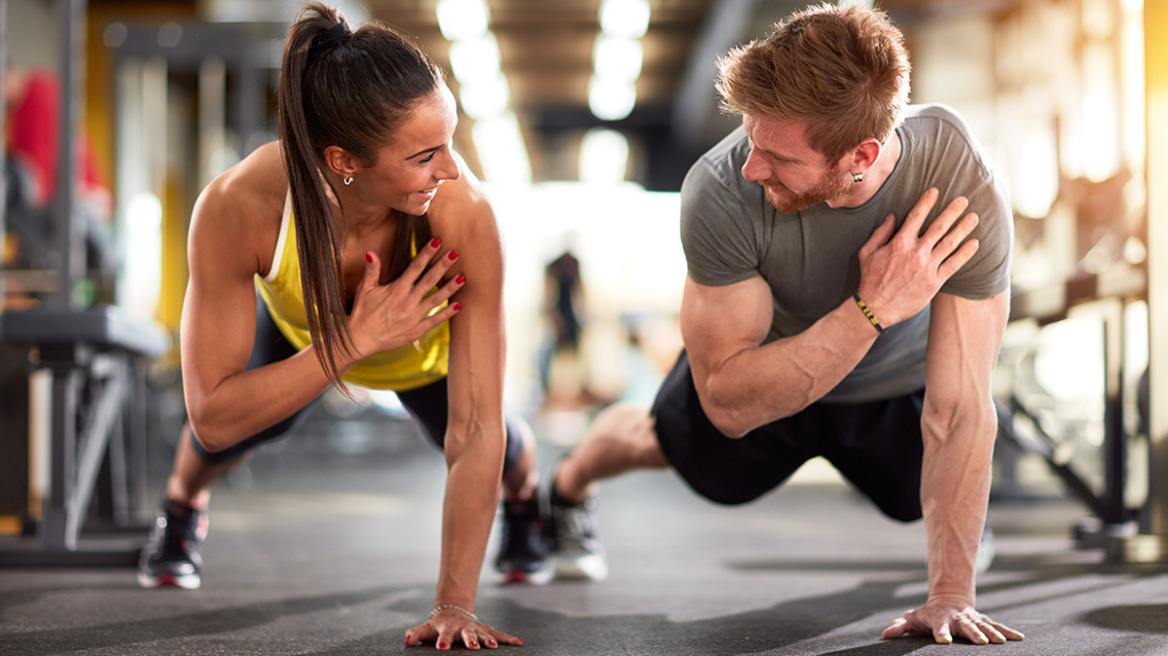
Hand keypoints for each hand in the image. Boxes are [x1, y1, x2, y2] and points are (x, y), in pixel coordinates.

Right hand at [346, 238, 464, 362]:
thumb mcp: (364, 289)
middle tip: (456, 254)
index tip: (437, 242)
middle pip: (430, 280)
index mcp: (396, 289)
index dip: (427, 253)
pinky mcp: (416, 330)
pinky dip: (448, 313)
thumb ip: (372, 271)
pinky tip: (459, 305)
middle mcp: (408, 302)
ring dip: (450, 288)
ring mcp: (414, 317)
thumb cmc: (362, 313)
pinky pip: (435, 320)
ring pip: (436, 299)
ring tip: (463, 278)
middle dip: (443, 266)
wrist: (360, 340)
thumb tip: (370, 252)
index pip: (415, 267)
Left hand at [404, 609, 522, 649]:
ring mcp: (476, 628)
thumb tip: (406, 640)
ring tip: (493, 647)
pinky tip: (519, 643)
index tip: (442, 648)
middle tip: (473, 647)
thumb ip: (415, 634)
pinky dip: (509, 639)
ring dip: (489, 640)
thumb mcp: (426, 628)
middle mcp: (464, 628)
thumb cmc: (438, 625)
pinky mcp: (486, 630)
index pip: (444, 636)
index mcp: (448, 628)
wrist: (453, 611)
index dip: (443, 641)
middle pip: (467, 634)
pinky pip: (499, 634)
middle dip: (471, 640)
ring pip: (484, 634)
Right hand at [856, 187, 979, 326]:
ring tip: (974, 217)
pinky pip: (953, 265)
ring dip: (963, 228)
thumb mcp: (867, 253)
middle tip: (964, 199)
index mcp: (899, 243)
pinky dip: (965, 253)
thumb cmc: (870, 279)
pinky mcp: (934, 282)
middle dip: (952, 211)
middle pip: (939, 227)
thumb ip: (880, 232)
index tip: (936, 191)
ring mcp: (927, 267)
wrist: (876, 308)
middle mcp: (916, 253)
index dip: (927, 201)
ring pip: (950, 243)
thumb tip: (892, 216)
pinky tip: (974, 244)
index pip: (916, 216)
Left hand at [882, 603, 1023, 644]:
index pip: (939, 627)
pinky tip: (1019, 638)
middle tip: (981, 643)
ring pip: (983, 625)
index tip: (944, 641)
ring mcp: (971, 619)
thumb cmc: (926, 615)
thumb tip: (885, 635)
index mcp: (939, 620)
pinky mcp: (983, 621)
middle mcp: (957, 619)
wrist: (947, 601)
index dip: (940, 634)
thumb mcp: (911, 619)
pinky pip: (996, 626)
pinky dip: (1007, 631)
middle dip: (973, 634)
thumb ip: (900, 627)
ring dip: (992, 633)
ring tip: (1000, 642)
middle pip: (965, 627)